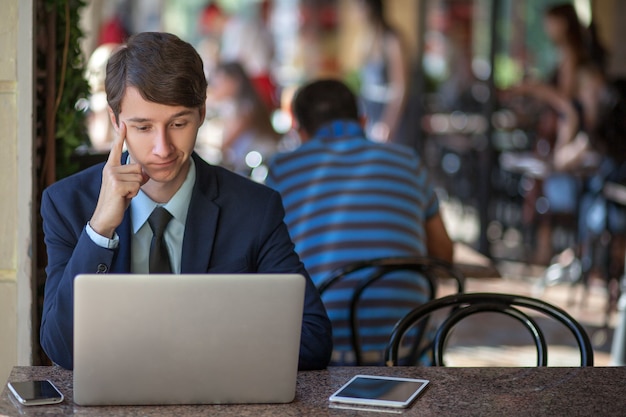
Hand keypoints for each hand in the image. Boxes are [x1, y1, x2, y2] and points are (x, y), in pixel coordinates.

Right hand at [89, 123, 148, 237]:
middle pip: (139, 167)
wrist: (105, 217)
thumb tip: (144, 172)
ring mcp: (112, 176)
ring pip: (139, 177)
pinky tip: (123, 197)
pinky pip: (137, 185)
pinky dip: (134, 193)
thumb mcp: (126, 185)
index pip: (117, 149)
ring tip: (124, 194)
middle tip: (126, 190)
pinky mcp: (117, 185)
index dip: (121, 136)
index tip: (123, 123)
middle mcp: (109, 168)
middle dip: (138, 181)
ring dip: (136, 188)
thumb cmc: (117, 200)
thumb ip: (133, 175)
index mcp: (111, 167)